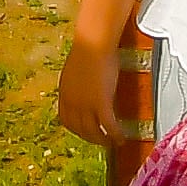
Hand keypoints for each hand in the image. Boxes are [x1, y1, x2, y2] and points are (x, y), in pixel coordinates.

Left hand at [53, 30, 128, 147]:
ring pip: (93, 132)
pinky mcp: (101, 104)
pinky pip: (109, 127)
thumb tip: (86, 89)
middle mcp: (72, 103)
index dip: (76, 129)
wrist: (94, 42)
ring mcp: (85, 105)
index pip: (66, 119)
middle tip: (100, 140)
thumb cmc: (88, 48)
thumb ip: (78, 84)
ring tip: (112, 143)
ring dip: (103, 140)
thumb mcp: (76, 70)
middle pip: (79, 129)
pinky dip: (116, 135)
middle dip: (90, 138)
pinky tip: (122, 138)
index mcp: (64, 93)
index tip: (84, 131)